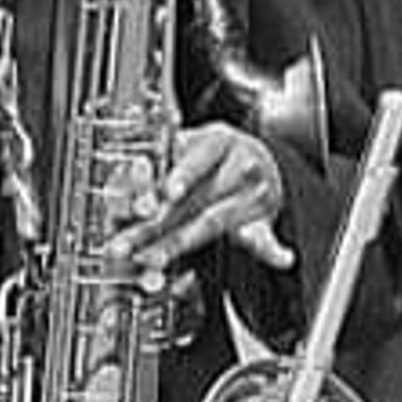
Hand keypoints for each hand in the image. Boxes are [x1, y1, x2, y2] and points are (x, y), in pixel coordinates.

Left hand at [107, 121, 293, 273]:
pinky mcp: (262, 221)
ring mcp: (253, 196)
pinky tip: (282, 258)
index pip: (198, 159)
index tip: (161, 196)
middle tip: (125, 245)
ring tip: (150, 260)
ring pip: (211, 224)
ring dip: (177, 245)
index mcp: (218, 141)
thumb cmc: (206, 153)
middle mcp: (239, 166)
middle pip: (195, 200)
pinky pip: (267, 237)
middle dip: (154, 225)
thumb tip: (120, 183)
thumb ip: (157, 163)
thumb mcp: (186, 143)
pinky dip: (272, 250)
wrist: (256, 159)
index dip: (181, 176)